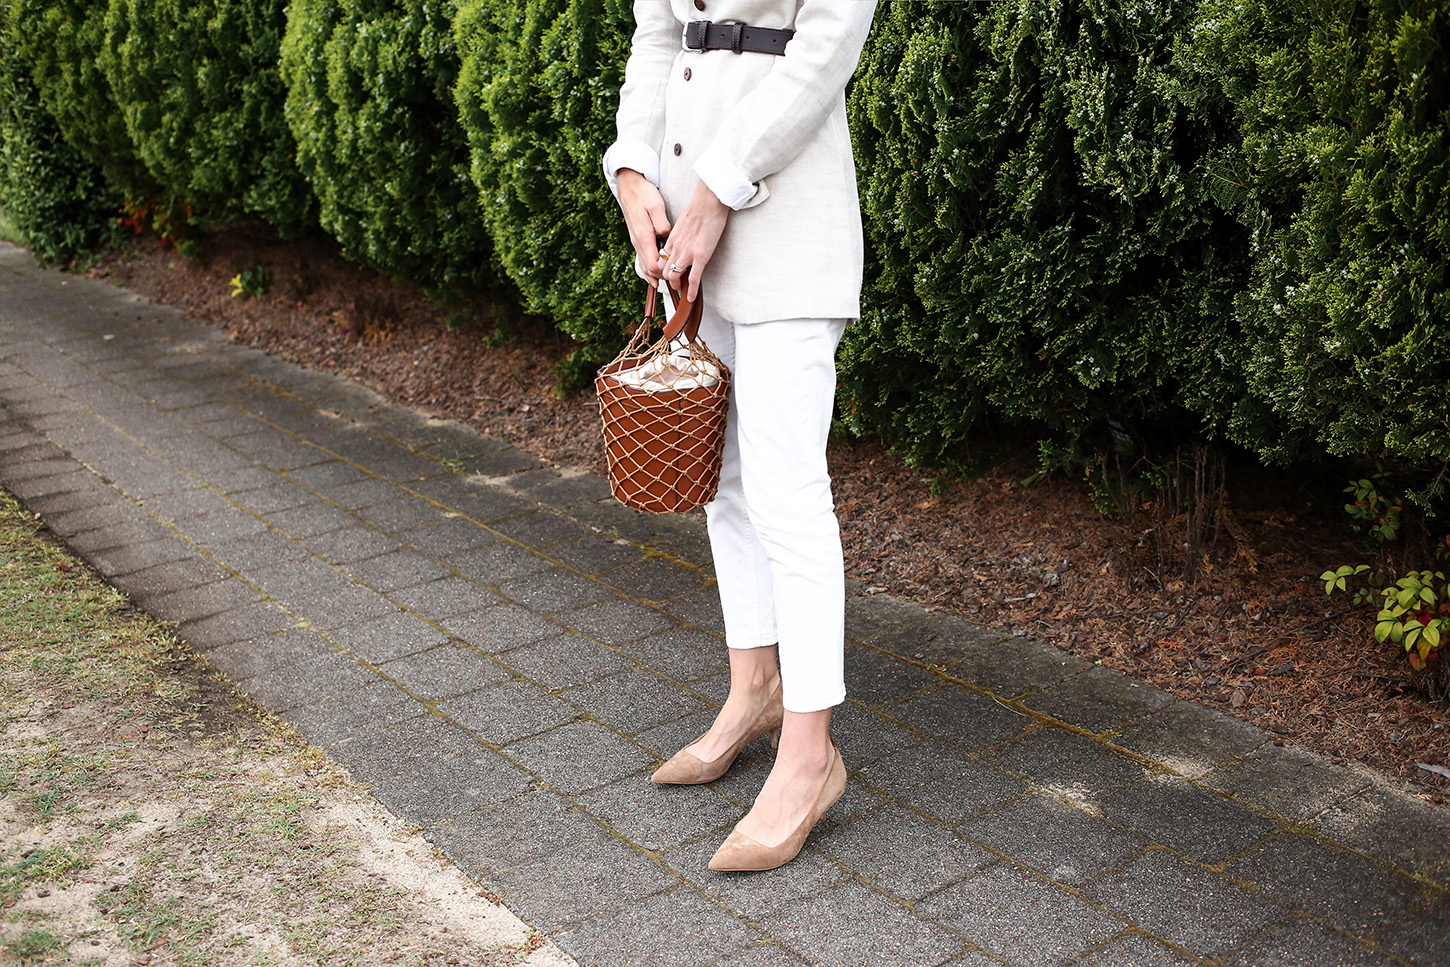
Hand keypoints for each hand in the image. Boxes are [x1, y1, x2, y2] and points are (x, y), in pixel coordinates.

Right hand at [617, 168, 670, 282]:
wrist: (628, 185)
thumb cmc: (643, 193)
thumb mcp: (656, 206)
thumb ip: (662, 224)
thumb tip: (667, 238)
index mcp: (643, 236)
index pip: (654, 264)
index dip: (666, 272)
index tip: (679, 272)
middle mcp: (638, 242)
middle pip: (650, 269)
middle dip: (663, 277)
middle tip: (678, 281)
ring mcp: (636, 241)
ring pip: (645, 266)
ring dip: (656, 275)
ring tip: (669, 283)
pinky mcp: (637, 238)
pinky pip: (643, 259)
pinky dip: (649, 270)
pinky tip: (655, 277)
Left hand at [657, 179, 728, 302]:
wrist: (708, 202)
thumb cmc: (700, 208)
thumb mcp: (684, 222)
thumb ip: (681, 234)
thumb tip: (685, 239)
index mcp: (672, 239)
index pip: (662, 259)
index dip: (663, 269)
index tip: (668, 274)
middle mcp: (676, 248)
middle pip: (665, 270)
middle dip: (668, 280)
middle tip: (675, 285)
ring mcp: (687, 253)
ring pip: (674, 276)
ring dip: (677, 286)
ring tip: (682, 292)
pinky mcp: (700, 257)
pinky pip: (693, 278)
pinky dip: (690, 290)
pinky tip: (690, 298)